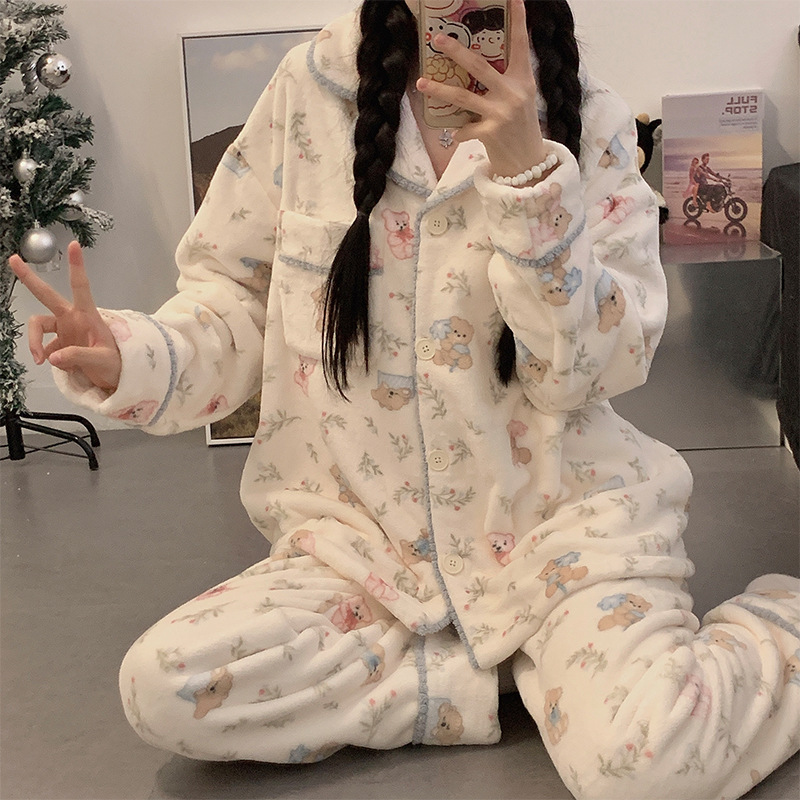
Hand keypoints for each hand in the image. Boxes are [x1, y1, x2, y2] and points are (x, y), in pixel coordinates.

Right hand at [8, 241, 121, 391]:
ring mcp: (65, 330)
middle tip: (13, 259)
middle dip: (30, 278)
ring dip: (35, 343)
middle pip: (47, 296)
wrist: (115, 378)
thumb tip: (51, 356)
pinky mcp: (59, 344)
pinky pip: (45, 348)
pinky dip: (48, 358)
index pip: (81, 287)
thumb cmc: (115, 364)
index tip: (74, 245)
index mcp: (87, 315)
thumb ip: (78, 356)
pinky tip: (63, 368)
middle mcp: (73, 318)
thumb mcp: (102, 360)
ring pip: (38, 326)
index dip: (77, 266)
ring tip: (40, 360)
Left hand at [416, 0, 547, 178]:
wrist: (528, 161)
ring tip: (421, 82)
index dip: (519, 20)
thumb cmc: (520, 124)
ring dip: (439, 90)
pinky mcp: (490, 133)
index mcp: (522, 79)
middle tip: (436, 39)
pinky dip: (458, 131)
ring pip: (463, 97)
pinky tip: (454, 132)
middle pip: (480, 67)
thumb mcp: (520, 96)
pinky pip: (464, 128)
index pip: (521, 44)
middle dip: (456, 51)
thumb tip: (475, 62)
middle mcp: (513, 93)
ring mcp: (501, 113)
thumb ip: (505, 79)